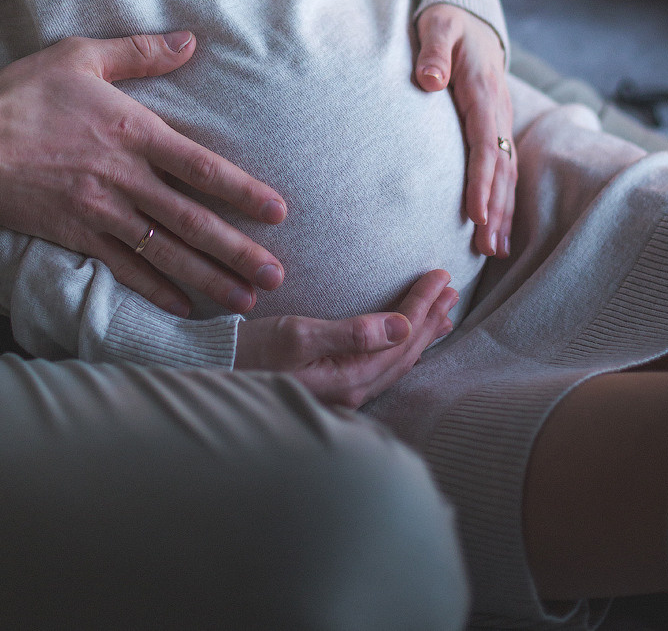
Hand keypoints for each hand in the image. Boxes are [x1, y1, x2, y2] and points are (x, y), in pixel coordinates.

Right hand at [0, 34, 287, 317]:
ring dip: (208, 277)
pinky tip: (184, 306)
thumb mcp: (83, 57)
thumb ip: (140, 53)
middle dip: (238, 251)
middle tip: (276, 276)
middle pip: (192, 221)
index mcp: (133, 133)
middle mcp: (124, 178)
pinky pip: (125, 269)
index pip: (202, 167)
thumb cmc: (23, 94)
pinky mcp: (77, 236)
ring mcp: (101, 212)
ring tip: (245, 300)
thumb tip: (190, 41)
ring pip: (165, 252)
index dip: (242, 191)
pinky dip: (157, 290)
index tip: (278, 212)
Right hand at [233, 269, 457, 407]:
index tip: (440, 276)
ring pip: (397, 358)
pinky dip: (401, 343)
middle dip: (430, 315)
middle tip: (451, 288)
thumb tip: (403, 325)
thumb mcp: (299, 335)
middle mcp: (354, 389)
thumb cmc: (251, 352)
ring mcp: (345, 390)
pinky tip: (405, 337)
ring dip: (420, 329)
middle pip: (405, 349)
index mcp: (351, 377)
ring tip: (442, 310)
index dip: (423, 304)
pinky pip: (382, 363)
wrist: (216, 372)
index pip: (401, 335)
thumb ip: (354, 333)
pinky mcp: (335, 384)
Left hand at [414, 4, 515, 258]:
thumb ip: (432, 51)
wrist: (470, 16)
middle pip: (501, 168)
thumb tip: (430, 81)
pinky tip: (496, 225)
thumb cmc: (447, 22)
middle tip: (487, 249)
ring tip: (495, 250)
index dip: (481, 182)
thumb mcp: (437, 26)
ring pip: (506, 172)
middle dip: (496, 210)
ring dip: (502, 211)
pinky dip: (502, 198)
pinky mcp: (494, 126)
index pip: (485, 145)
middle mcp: (497, 110)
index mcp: (482, 91)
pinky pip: (503, 166)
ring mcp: (499, 119)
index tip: (475, 215)